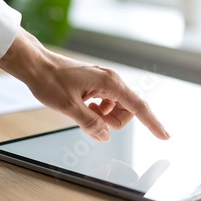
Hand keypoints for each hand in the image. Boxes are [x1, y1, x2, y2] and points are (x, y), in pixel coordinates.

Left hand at [0, 28, 169, 141]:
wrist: (36, 64)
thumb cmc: (49, 81)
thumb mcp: (69, 107)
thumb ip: (90, 124)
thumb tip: (106, 136)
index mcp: (110, 83)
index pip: (138, 106)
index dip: (153, 123)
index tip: (165, 136)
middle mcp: (112, 80)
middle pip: (128, 110)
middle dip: (114, 121)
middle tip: (91, 120)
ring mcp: (105, 82)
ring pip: (117, 109)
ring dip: (104, 116)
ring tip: (84, 111)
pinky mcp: (97, 84)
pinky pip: (107, 104)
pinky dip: (98, 111)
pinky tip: (83, 106)